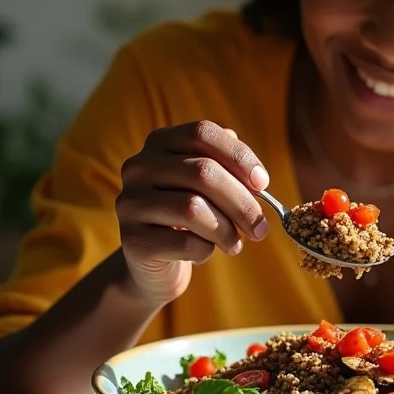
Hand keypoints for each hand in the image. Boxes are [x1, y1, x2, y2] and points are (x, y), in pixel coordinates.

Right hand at [116, 121, 269, 305]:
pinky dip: (206, 250)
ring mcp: (130, 202)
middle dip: (242, 203)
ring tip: (235, 244)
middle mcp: (139, 166)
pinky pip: (185, 243)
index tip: (263, 183)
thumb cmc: (191, 216)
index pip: (203, 133)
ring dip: (226, 231)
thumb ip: (230, 170)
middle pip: (203, 172)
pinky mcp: (132, 240)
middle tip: (261, 228)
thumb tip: (257, 179)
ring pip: (193, 209)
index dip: (238, 155)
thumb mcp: (208, 185)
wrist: (153, 261)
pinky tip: (204, 251)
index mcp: (160, 142)